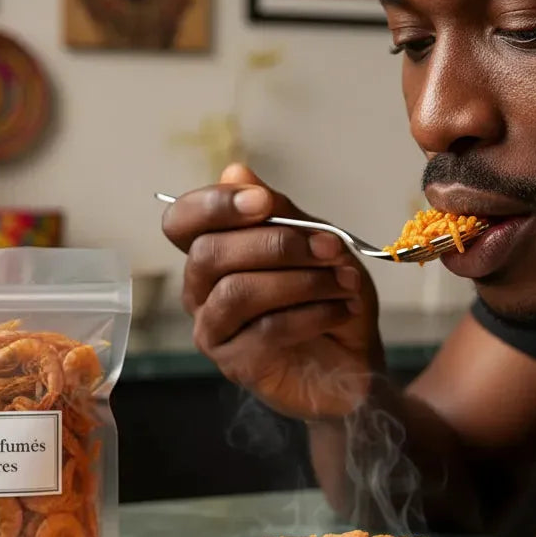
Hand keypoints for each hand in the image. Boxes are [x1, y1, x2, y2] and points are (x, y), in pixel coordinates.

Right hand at [162, 164, 385, 419]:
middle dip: (274, 243)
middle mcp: (200, 291)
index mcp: (212, 252)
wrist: (353, 363)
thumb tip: (235, 172)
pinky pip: (266, 329)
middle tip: (330, 246)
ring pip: (236, 292)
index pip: (182, 221)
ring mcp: (213, 330)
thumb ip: (280, 212)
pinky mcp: (236, 364)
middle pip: (209, 254)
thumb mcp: (317, 244)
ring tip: (344, 282)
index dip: (214, 205)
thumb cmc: (330, 298)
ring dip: (299, 280)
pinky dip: (312, 314)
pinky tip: (342, 309)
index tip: (263, 201)